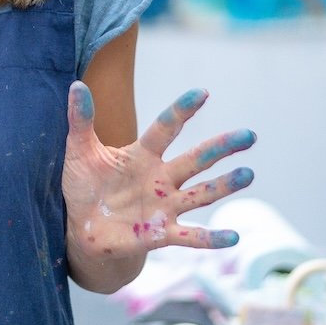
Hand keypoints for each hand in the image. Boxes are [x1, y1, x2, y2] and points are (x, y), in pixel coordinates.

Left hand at [63, 83, 254, 278]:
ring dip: (224, 186)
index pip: (165, 128)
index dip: (181, 111)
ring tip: (248, 174)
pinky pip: (190, 236)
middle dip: (221, 147)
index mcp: (142, 155)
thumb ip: (80, 119)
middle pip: (195, 160)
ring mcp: (163, 206)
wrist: (82, 228)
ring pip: (200, 194)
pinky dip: (211, 238)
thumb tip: (77, 86)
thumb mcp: (79, 151)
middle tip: (249, 135)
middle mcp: (159, 178)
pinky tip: (233, 238)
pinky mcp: (160, 234)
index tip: (202, 93)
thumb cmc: (84, 186)